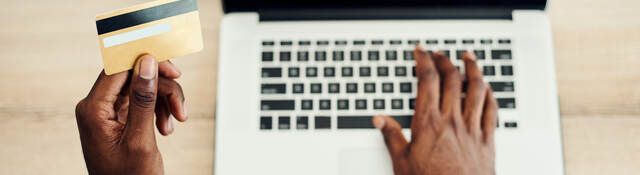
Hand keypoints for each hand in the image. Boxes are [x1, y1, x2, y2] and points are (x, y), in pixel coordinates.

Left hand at [75, 55, 187, 174]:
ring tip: (176, 122)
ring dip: (164, 101)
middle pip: (134, 76)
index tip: (173, 71)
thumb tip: (147, 63)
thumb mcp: (140, 139)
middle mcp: (95, 106)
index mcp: (92, 109)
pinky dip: (159, 110)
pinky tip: (167, 127)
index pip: (118, 68)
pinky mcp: (118, 117)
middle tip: (181, 108)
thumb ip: (143, 99)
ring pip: (142, 88)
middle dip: (162, 89)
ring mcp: (107, 112)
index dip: (147, 64)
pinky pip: (142, 101)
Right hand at [373, 47, 497, 174]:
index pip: (427, 80)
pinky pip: (492, 110)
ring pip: (476, 89)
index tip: (420, 52)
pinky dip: (489, 94)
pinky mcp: (487, 140)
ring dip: (472, 69)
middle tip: (439, 54)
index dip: (423, 61)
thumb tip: (380, 120)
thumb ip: (392, 137)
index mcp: (428, 123)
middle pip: (451, 79)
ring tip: (468, 57)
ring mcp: (472, 129)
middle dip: (445, 60)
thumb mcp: (401, 163)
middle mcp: (452, 121)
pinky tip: (487, 88)